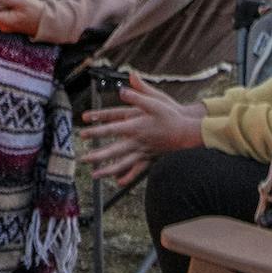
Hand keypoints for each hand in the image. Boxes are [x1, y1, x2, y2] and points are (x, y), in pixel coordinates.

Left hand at [78, 76, 205, 187]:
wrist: (188, 133)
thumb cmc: (171, 116)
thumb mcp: (155, 101)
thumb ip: (137, 95)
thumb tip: (122, 90)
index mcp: (136, 127)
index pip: (111, 129)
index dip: (96, 131)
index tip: (83, 134)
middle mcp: (137, 142)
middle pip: (114, 151)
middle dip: (98, 156)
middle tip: (83, 159)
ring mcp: (143, 152)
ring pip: (123, 164)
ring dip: (108, 170)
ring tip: (95, 175)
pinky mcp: (150, 158)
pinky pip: (136, 170)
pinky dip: (127, 177)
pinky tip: (118, 182)